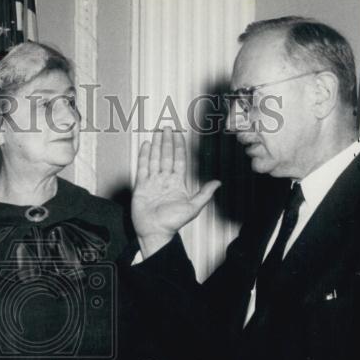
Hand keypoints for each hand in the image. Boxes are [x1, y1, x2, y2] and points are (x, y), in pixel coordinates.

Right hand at [131, 128, 219, 257]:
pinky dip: (144, 156)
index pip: (179, 160)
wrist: (155, 232)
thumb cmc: (173, 223)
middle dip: (166, 142)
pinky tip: (145, 145)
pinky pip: (143, 168)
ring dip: (156, 145)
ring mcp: (152, 182)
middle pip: (166, 156)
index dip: (179, 147)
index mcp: (177, 183)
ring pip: (155, 159)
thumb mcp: (193, 208)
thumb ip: (204, 194)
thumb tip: (218, 182)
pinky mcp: (141, 186)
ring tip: (157, 132)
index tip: (178, 135)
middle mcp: (165, 180)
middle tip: (167, 128)